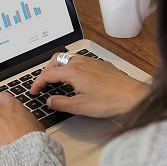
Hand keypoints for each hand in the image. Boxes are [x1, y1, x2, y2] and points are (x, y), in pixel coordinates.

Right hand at [28, 53, 149, 117]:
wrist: (132, 96)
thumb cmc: (110, 100)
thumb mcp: (80, 107)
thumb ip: (61, 103)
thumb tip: (50, 101)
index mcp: (73, 71)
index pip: (47, 74)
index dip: (38, 83)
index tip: (34, 90)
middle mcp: (81, 62)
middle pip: (55, 60)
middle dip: (46, 71)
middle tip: (43, 83)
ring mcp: (91, 61)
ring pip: (68, 58)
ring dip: (59, 67)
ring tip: (57, 79)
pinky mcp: (100, 64)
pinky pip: (80, 61)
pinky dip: (72, 67)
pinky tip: (77, 78)